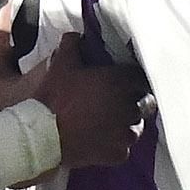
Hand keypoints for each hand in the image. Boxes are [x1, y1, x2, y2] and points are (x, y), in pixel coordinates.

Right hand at [35, 41, 146, 169]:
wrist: (43, 135)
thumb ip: (72, 44)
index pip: (140, 77)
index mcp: (120, 82)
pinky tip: (105, 141)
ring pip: (137, 127)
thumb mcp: (61, 65)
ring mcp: (126, 134)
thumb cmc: (55, 98)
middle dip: (135, 100)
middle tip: (119, 101)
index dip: (132, 78)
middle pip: (145, 102)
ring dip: (128, 124)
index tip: (123, 80)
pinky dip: (118, 145)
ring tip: (113, 123)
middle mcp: (130, 108)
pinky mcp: (118, 154)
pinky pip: (125, 148)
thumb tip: (76, 35)